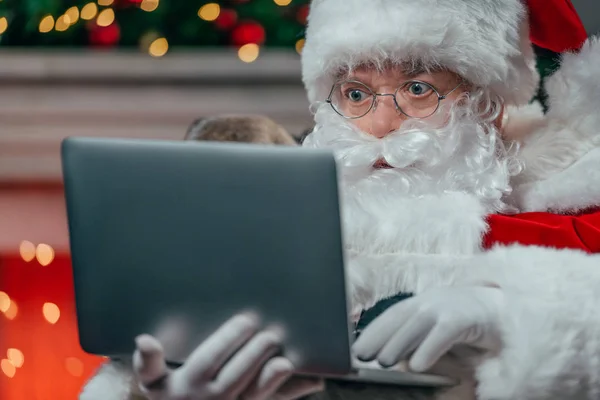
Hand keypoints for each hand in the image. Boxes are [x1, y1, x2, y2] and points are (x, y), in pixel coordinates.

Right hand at [133, 313, 323, 399]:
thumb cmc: (171, 397)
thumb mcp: (154, 383)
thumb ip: (149, 362)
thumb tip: (144, 339)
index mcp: (189, 384)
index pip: (210, 360)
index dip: (229, 340)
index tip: (246, 320)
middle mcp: (213, 399)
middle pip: (235, 377)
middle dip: (254, 355)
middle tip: (271, 334)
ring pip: (255, 396)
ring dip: (272, 379)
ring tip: (287, 361)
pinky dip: (295, 392)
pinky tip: (313, 379)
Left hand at [352, 286, 504, 371]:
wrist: (508, 309)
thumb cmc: (470, 320)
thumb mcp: (438, 328)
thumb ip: (417, 338)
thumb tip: (391, 354)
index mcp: (423, 302)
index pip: (393, 314)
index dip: (373, 329)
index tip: (356, 346)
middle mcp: (432, 300)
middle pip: (400, 316)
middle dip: (378, 335)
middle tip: (361, 356)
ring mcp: (450, 304)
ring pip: (417, 323)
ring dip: (398, 343)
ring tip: (383, 362)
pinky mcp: (467, 316)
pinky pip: (444, 333)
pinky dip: (429, 348)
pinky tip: (418, 366)